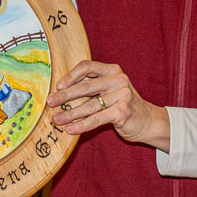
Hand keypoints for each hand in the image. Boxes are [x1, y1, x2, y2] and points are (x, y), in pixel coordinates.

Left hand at [49, 60, 169, 150]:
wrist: (146, 120)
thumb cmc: (121, 104)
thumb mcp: (109, 89)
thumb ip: (91, 85)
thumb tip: (60, 92)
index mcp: (112, 70)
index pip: (87, 66)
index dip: (70, 76)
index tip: (58, 86)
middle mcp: (118, 79)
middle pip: (86, 86)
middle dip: (65, 95)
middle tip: (50, 102)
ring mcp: (122, 95)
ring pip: (89, 105)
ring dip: (70, 114)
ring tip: (56, 120)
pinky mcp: (123, 111)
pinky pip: (97, 119)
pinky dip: (81, 125)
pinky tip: (70, 130)